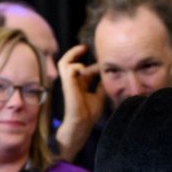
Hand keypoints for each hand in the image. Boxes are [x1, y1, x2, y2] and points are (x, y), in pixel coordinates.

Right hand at [55, 43, 105, 158]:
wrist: (82, 124)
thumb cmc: (89, 114)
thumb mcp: (99, 96)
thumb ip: (101, 86)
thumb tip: (107, 77)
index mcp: (80, 85)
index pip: (83, 69)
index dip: (92, 63)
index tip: (102, 59)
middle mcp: (73, 82)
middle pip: (70, 62)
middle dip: (76, 52)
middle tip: (86, 47)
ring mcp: (69, 83)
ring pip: (64, 63)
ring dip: (72, 54)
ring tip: (82, 49)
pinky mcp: (67, 85)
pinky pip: (67, 69)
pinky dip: (75, 66)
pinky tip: (83, 69)